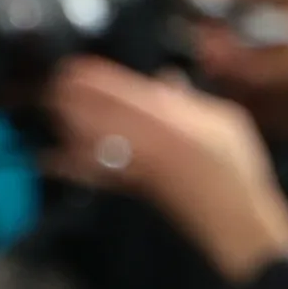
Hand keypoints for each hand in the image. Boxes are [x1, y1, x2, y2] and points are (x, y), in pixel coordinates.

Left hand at [42, 57, 287, 276]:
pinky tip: (50, 160)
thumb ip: (192, 100)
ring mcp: (138, 166)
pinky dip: (72, 166)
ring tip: (51, 108)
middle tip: (52, 83)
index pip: (125, 92)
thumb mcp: (225, 121)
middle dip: (74, 98)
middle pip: (101, 114)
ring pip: (94, 141)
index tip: (74, 67)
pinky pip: (96, 174)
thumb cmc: (237, 169)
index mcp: (173, 121)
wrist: (235, 221)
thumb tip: (166, 78)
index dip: (96, 79)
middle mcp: (149, 141)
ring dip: (69, 124)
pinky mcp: (133, 188)